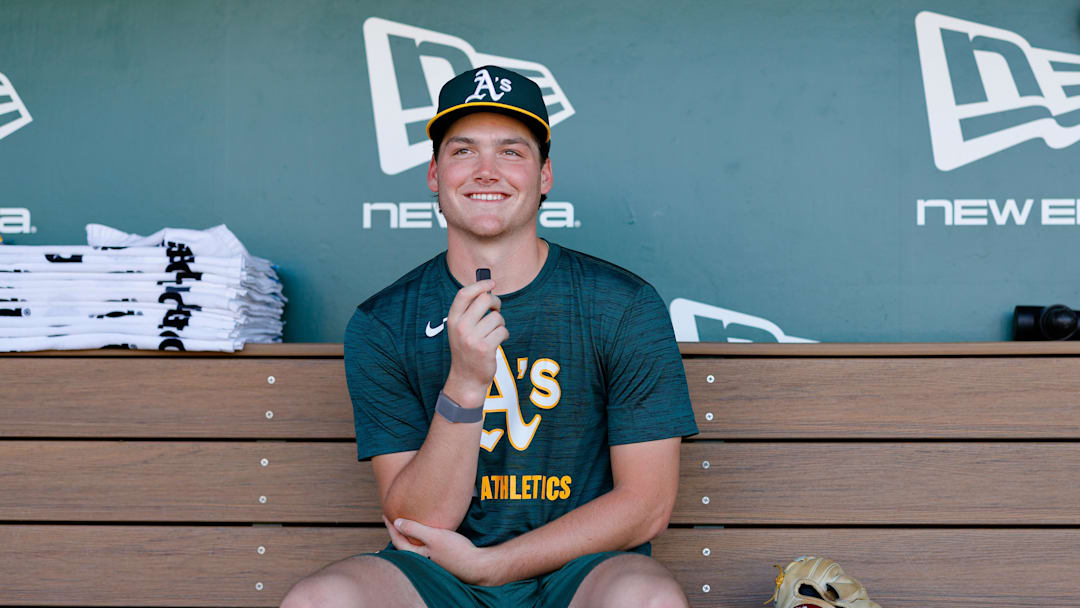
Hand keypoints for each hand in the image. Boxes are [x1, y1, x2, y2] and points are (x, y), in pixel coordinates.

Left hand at [383, 516, 498, 585]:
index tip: (386, 514)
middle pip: (404, 545)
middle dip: (397, 531)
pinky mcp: (440, 558)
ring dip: (408, 535)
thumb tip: (396, 522)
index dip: (391, 526)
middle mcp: (422, 559)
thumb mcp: (434, 536)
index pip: (397, 540)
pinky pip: (424, 546)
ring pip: (414, 546)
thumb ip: (414, 529)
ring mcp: (431, 560)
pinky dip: (419, 538)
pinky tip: (425, 532)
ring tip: (406, 524)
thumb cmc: (456, 551)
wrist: (476, 564)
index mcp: (417, 555)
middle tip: (392, 518)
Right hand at [444, 279, 507, 406]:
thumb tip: (487, 289)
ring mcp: (472, 338)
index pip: (465, 294)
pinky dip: (504, 335)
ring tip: (494, 333)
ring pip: (497, 317)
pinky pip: (503, 331)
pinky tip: (498, 341)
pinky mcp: (485, 348)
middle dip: (496, 303)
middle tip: (496, 310)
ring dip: (500, 324)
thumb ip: (470, 310)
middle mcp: (460, 327)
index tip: (491, 283)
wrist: (466, 378)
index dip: (480, 285)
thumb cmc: (466, 349)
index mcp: (453, 319)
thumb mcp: (460, 329)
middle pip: (485, 300)